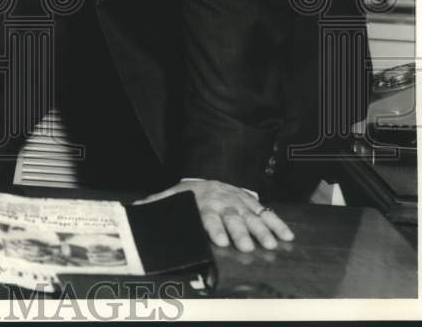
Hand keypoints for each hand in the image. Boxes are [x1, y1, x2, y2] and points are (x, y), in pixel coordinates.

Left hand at [138, 179, 293, 251]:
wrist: (210, 175)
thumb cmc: (190, 193)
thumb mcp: (173, 194)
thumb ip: (156, 202)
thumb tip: (134, 207)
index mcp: (204, 203)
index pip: (209, 216)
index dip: (214, 228)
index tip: (219, 240)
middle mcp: (223, 202)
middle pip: (233, 218)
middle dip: (240, 232)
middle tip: (246, 246)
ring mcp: (240, 202)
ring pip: (253, 216)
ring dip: (263, 231)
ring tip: (271, 244)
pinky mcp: (253, 203)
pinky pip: (268, 213)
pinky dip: (278, 224)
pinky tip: (288, 236)